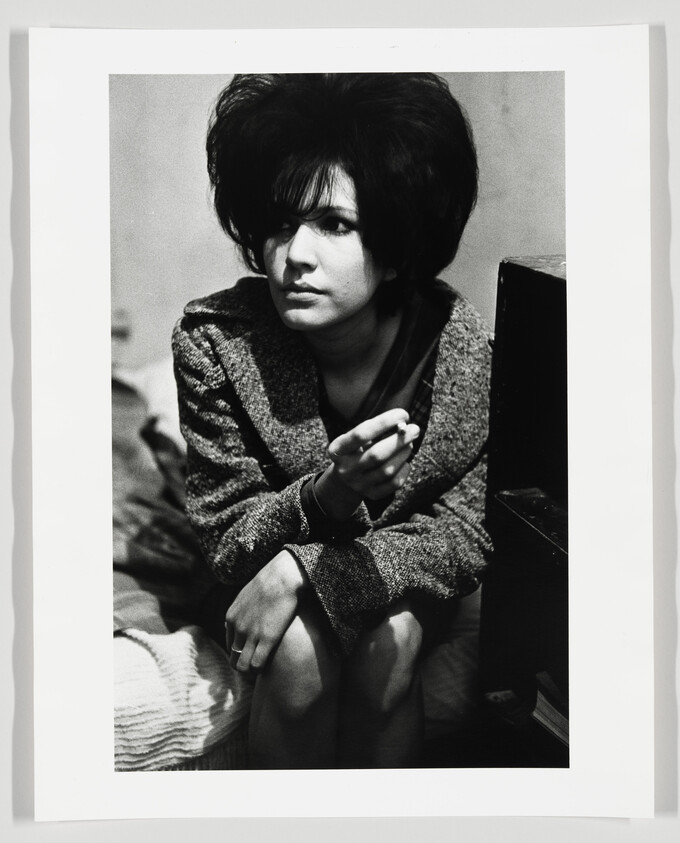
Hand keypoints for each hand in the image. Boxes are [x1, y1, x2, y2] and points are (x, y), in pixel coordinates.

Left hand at [225, 550, 307, 673]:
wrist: (282, 576)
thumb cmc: (271, 581)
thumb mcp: (247, 594)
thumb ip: (242, 608)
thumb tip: (243, 616)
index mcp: (231, 617)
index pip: (230, 644)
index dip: (241, 652)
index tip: (252, 654)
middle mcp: (237, 628)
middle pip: (233, 658)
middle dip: (243, 665)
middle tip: (257, 665)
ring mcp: (251, 634)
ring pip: (242, 665)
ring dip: (250, 671)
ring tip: (263, 670)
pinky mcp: (267, 638)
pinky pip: (256, 664)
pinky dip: (260, 670)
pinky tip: (269, 667)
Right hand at [315, 408, 419, 517]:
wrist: (347, 478)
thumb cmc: (358, 449)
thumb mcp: (359, 438)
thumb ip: (377, 429)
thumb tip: (403, 425)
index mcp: (337, 449)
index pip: (361, 434)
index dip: (384, 422)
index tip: (403, 414)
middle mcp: (345, 469)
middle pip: (376, 454)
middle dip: (399, 440)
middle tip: (415, 429)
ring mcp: (358, 484)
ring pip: (387, 470)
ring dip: (404, 453)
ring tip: (410, 443)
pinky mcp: (371, 494)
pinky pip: (394, 484)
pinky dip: (404, 469)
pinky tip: (405, 461)